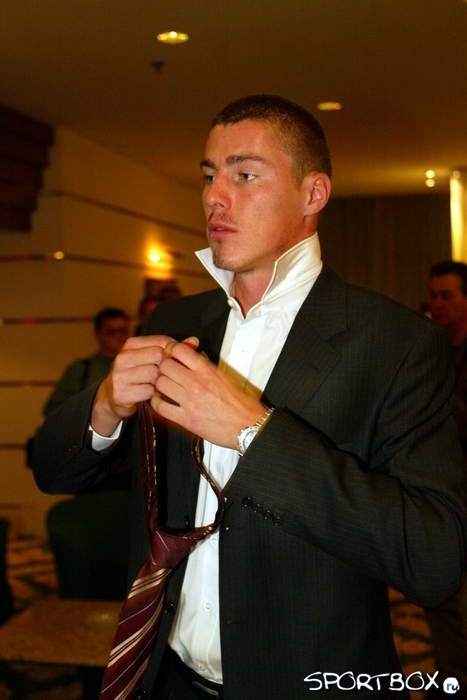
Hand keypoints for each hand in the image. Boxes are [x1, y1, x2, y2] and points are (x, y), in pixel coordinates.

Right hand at [91, 334, 175, 435]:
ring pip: (154, 374)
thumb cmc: (137, 376)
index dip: (173, 351)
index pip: (162, 341)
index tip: (175, 361)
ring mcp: (120, 375)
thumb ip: (172, 349)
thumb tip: (194, 341)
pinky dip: (154, 395)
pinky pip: (149, 391)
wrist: (113, 398)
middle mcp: (123, 357)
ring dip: (161, 382)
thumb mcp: (150, 359)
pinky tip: (153, 395)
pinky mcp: (121, 393)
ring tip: (160, 386)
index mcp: (131, 344)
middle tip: (168, 376)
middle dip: (167, 367)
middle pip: (159, 356)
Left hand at [151, 339, 266, 448]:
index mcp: (207, 370)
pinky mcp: (186, 419)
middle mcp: (196, 383)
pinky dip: (157, 403)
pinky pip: (160, 407)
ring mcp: (190, 401)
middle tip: (166, 373)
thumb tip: (191, 355)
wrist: (247, 426)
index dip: (170, 350)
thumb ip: (205, 366)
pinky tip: (161, 402)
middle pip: (165, 366)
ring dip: (159, 385)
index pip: (179, 350)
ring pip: (160, 384)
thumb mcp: (224, 376)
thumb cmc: (240, 403)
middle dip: (163, 368)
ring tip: (163, 388)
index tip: (170, 355)